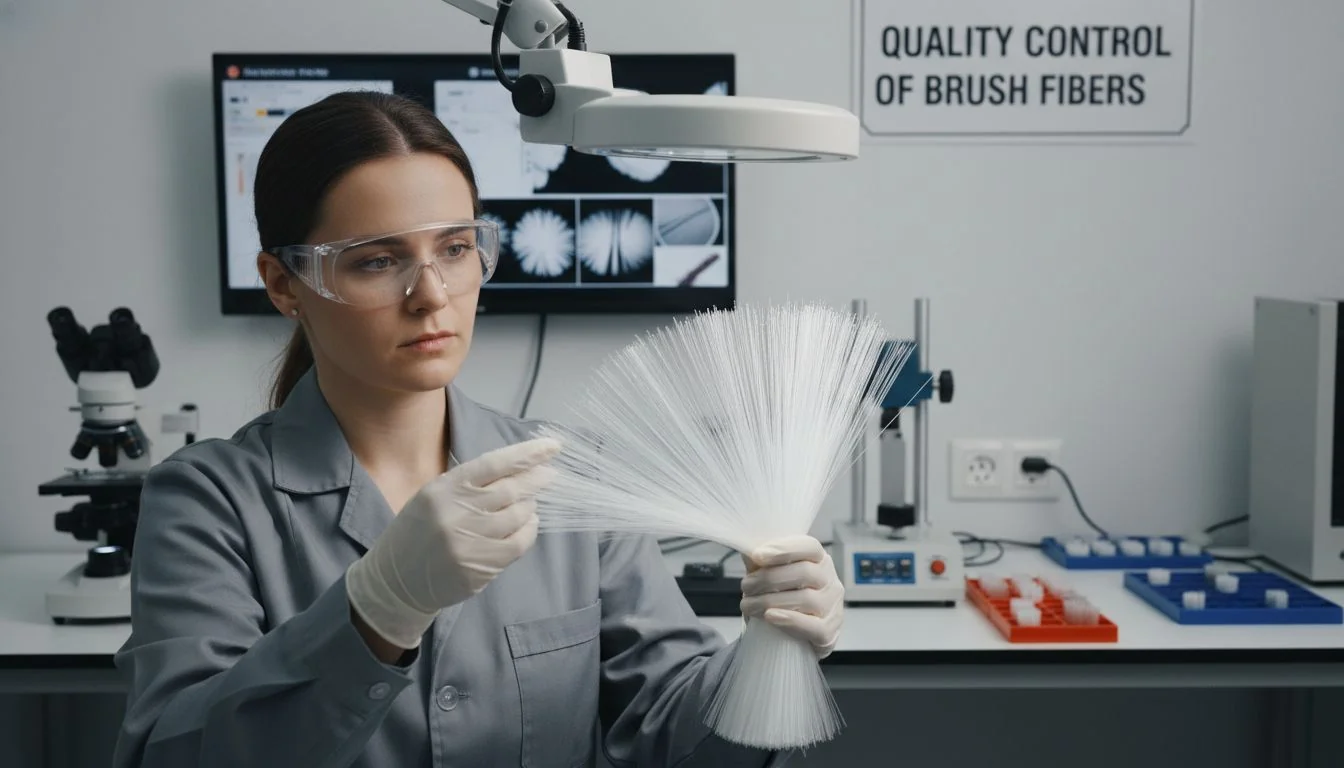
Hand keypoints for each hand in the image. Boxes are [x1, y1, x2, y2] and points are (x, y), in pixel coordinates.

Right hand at [346, 437, 562, 649]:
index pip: (494, 463)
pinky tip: (525, 526)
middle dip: (537, 479)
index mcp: (444, 488)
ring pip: (519, 516)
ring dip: (529, 507)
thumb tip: (520, 470)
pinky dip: (528, 531)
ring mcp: (468, 541)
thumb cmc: (420, 532)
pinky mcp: (478, 566)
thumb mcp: (434, 496)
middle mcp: (456, 511)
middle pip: (512, 489)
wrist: (396, 580)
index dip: (527, 454)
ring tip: (527, 505)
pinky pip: (518, 543)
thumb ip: (471, 484)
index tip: (552, 447)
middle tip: (550, 475)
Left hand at [739, 535, 843, 658]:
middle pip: (804, 573)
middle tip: (746, 586)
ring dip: (770, 601)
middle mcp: (830, 581)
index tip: (757, 555)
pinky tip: (770, 616)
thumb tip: (747, 549)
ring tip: (748, 604)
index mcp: (819, 560)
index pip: (809, 547)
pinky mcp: (829, 632)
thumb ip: (761, 562)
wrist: (790, 638)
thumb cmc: (782, 599)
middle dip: (769, 578)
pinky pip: (813, 627)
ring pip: (806, 599)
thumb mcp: (771, 575)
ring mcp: (833, 608)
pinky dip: (790, 621)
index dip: (784, 549)